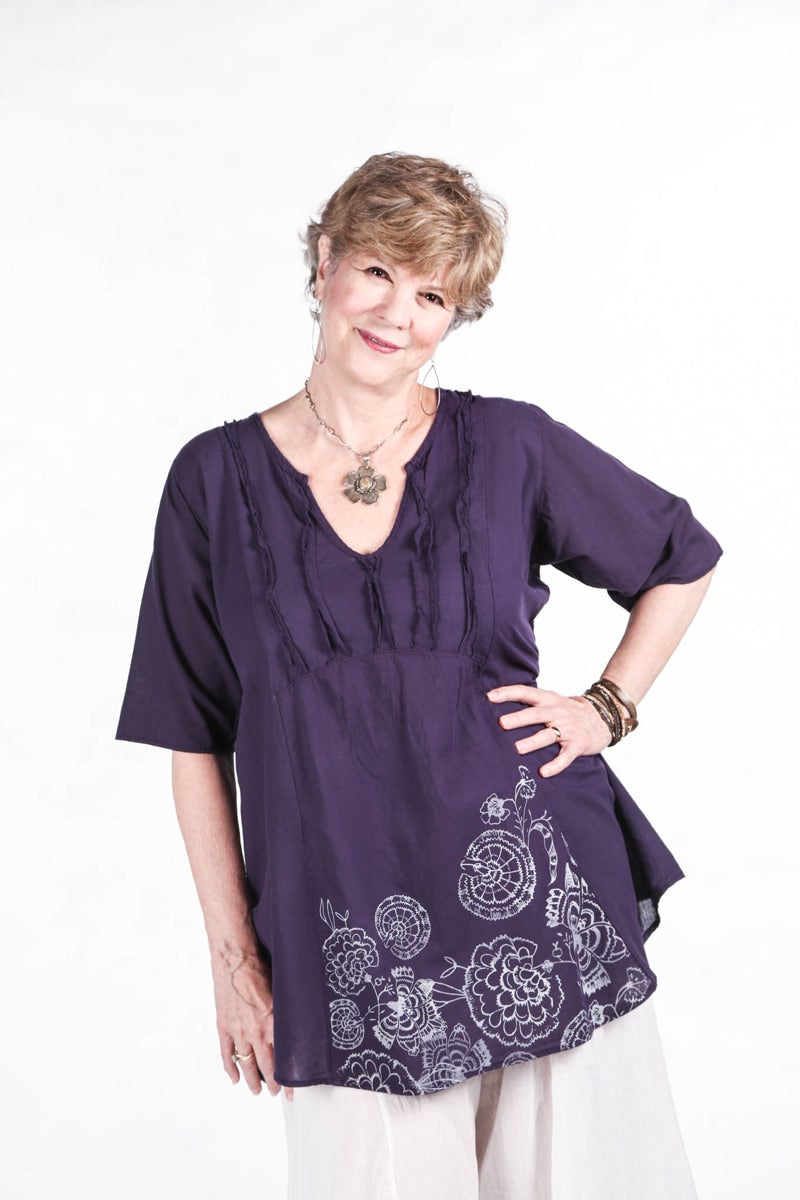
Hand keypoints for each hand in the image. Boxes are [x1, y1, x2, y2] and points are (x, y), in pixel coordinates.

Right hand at [212, 948, 294, 1101]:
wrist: (235, 957)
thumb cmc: (261, 967)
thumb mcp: (284, 991)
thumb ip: (289, 1013)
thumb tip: (302, 1025)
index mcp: (274, 1024)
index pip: (285, 1060)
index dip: (291, 1079)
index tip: (296, 1090)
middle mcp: (256, 1032)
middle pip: (266, 1067)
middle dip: (273, 1084)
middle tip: (277, 1093)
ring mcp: (238, 1031)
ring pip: (246, 1064)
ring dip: (252, 1080)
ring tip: (257, 1091)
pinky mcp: (224, 1026)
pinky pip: (226, 1054)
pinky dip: (230, 1068)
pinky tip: (235, 1078)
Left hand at [486, 685, 611, 777]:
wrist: (604, 716)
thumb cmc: (569, 710)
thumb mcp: (552, 700)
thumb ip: (532, 703)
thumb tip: (501, 705)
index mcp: (548, 699)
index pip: (526, 692)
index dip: (508, 693)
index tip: (490, 696)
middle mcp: (557, 712)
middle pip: (536, 714)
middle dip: (518, 718)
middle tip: (501, 723)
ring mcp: (568, 729)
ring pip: (548, 735)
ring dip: (532, 742)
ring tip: (517, 748)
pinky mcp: (577, 745)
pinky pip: (565, 756)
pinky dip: (555, 765)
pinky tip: (543, 772)